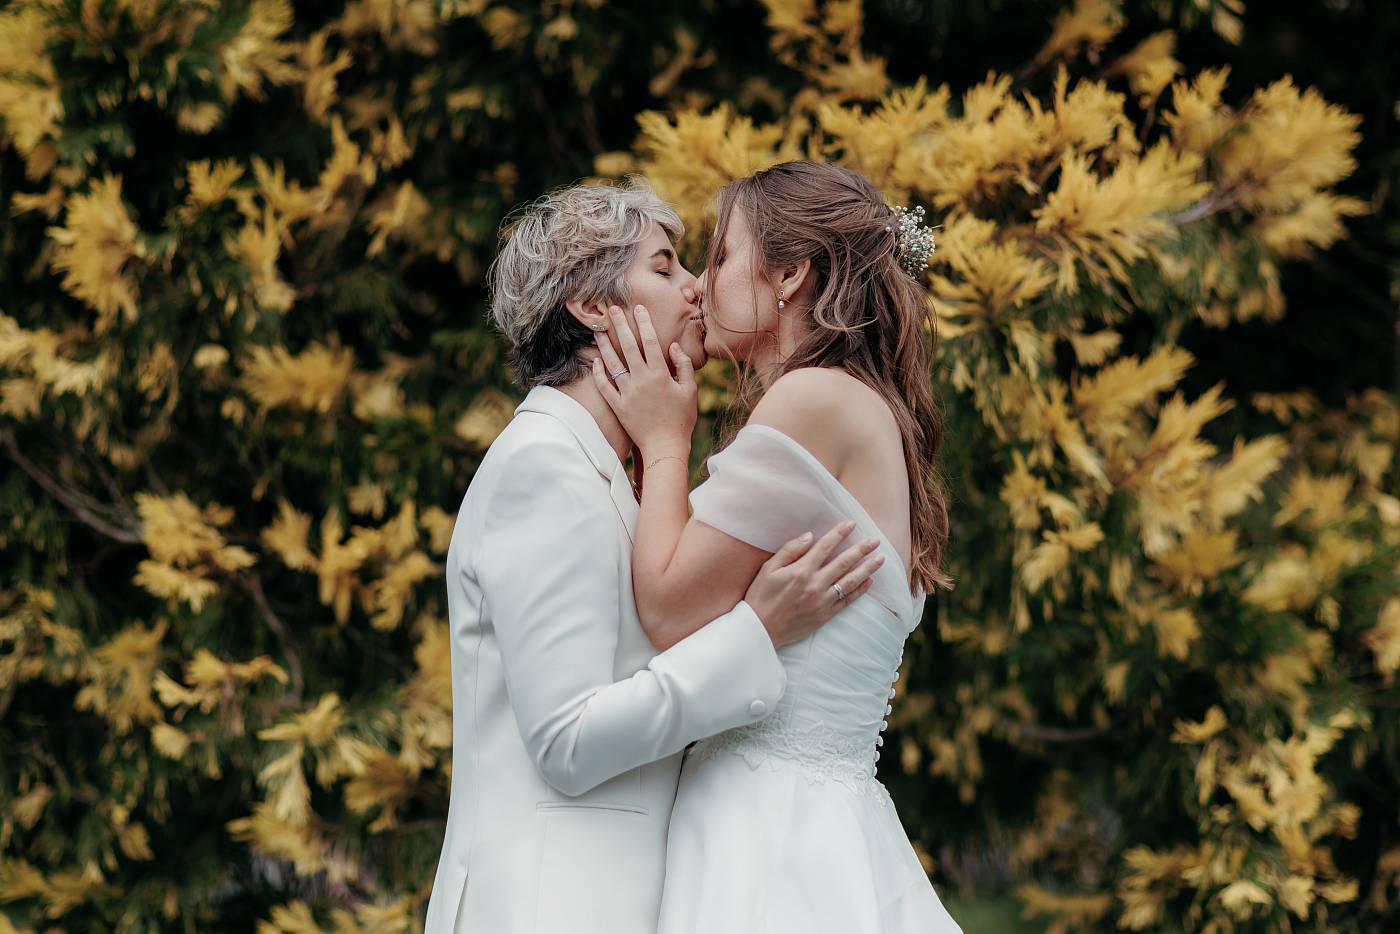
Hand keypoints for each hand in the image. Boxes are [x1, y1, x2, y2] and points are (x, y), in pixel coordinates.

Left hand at [592, 304, 697, 456]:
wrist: (665, 446)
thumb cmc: (681, 419)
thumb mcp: (689, 390)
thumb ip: (683, 366)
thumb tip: (673, 346)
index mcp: (660, 374)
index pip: (650, 341)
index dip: (643, 322)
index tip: (638, 308)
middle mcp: (641, 380)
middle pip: (628, 346)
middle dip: (619, 325)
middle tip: (611, 309)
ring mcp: (627, 393)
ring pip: (612, 363)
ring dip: (604, 345)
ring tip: (597, 330)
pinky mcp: (618, 406)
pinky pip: (604, 386)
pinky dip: (598, 373)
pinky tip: (595, 361)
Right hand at [743, 521, 883, 648]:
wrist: (760, 630)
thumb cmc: (760, 597)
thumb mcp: (768, 569)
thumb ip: (789, 550)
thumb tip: (809, 536)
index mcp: (801, 570)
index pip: (825, 546)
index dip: (839, 533)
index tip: (851, 523)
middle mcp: (815, 584)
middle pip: (844, 562)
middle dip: (861, 549)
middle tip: (875, 540)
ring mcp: (822, 601)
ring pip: (850, 581)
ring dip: (867, 569)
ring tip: (880, 559)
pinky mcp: (824, 615)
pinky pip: (847, 601)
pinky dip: (860, 591)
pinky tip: (869, 581)